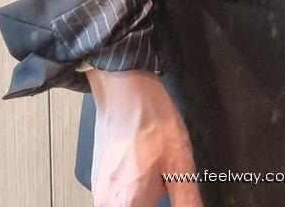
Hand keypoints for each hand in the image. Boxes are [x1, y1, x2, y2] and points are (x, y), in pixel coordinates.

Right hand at [85, 69, 203, 206]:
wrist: (125, 90)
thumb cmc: (150, 122)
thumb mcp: (181, 165)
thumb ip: (187, 201)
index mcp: (128, 204)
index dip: (160, 202)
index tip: (169, 191)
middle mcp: (107, 200)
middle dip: (153, 198)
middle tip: (164, 179)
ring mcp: (99, 187)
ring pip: (127, 200)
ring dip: (143, 193)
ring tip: (155, 167)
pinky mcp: (98, 173)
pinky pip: (117, 191)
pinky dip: (132, 183)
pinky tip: (143, 161)